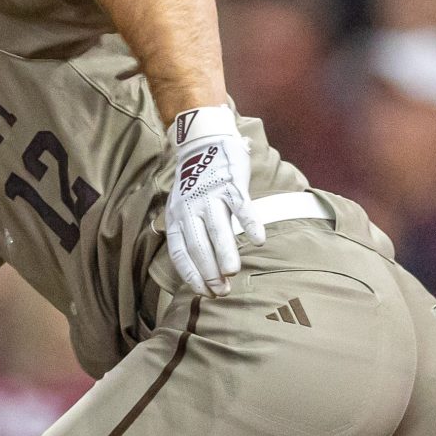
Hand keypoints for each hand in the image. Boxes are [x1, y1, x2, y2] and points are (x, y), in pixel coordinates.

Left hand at [165, 105, 265, 295]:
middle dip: (209, 271)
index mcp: (176, 217)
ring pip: (218, 229)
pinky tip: (259, 240)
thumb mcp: (180, 208)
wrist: (203, 143)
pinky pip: (241, 206)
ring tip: (233, 273)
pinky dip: (250, 223)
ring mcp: (211, 196)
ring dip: (225, 253)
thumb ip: (187, 233)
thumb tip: (198, 269)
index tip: (203, 292)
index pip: (180, 252)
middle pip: (198, 246)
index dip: (191, 274)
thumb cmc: (195, 184)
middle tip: (222, 290)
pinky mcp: (231, 184)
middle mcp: (190, 208)